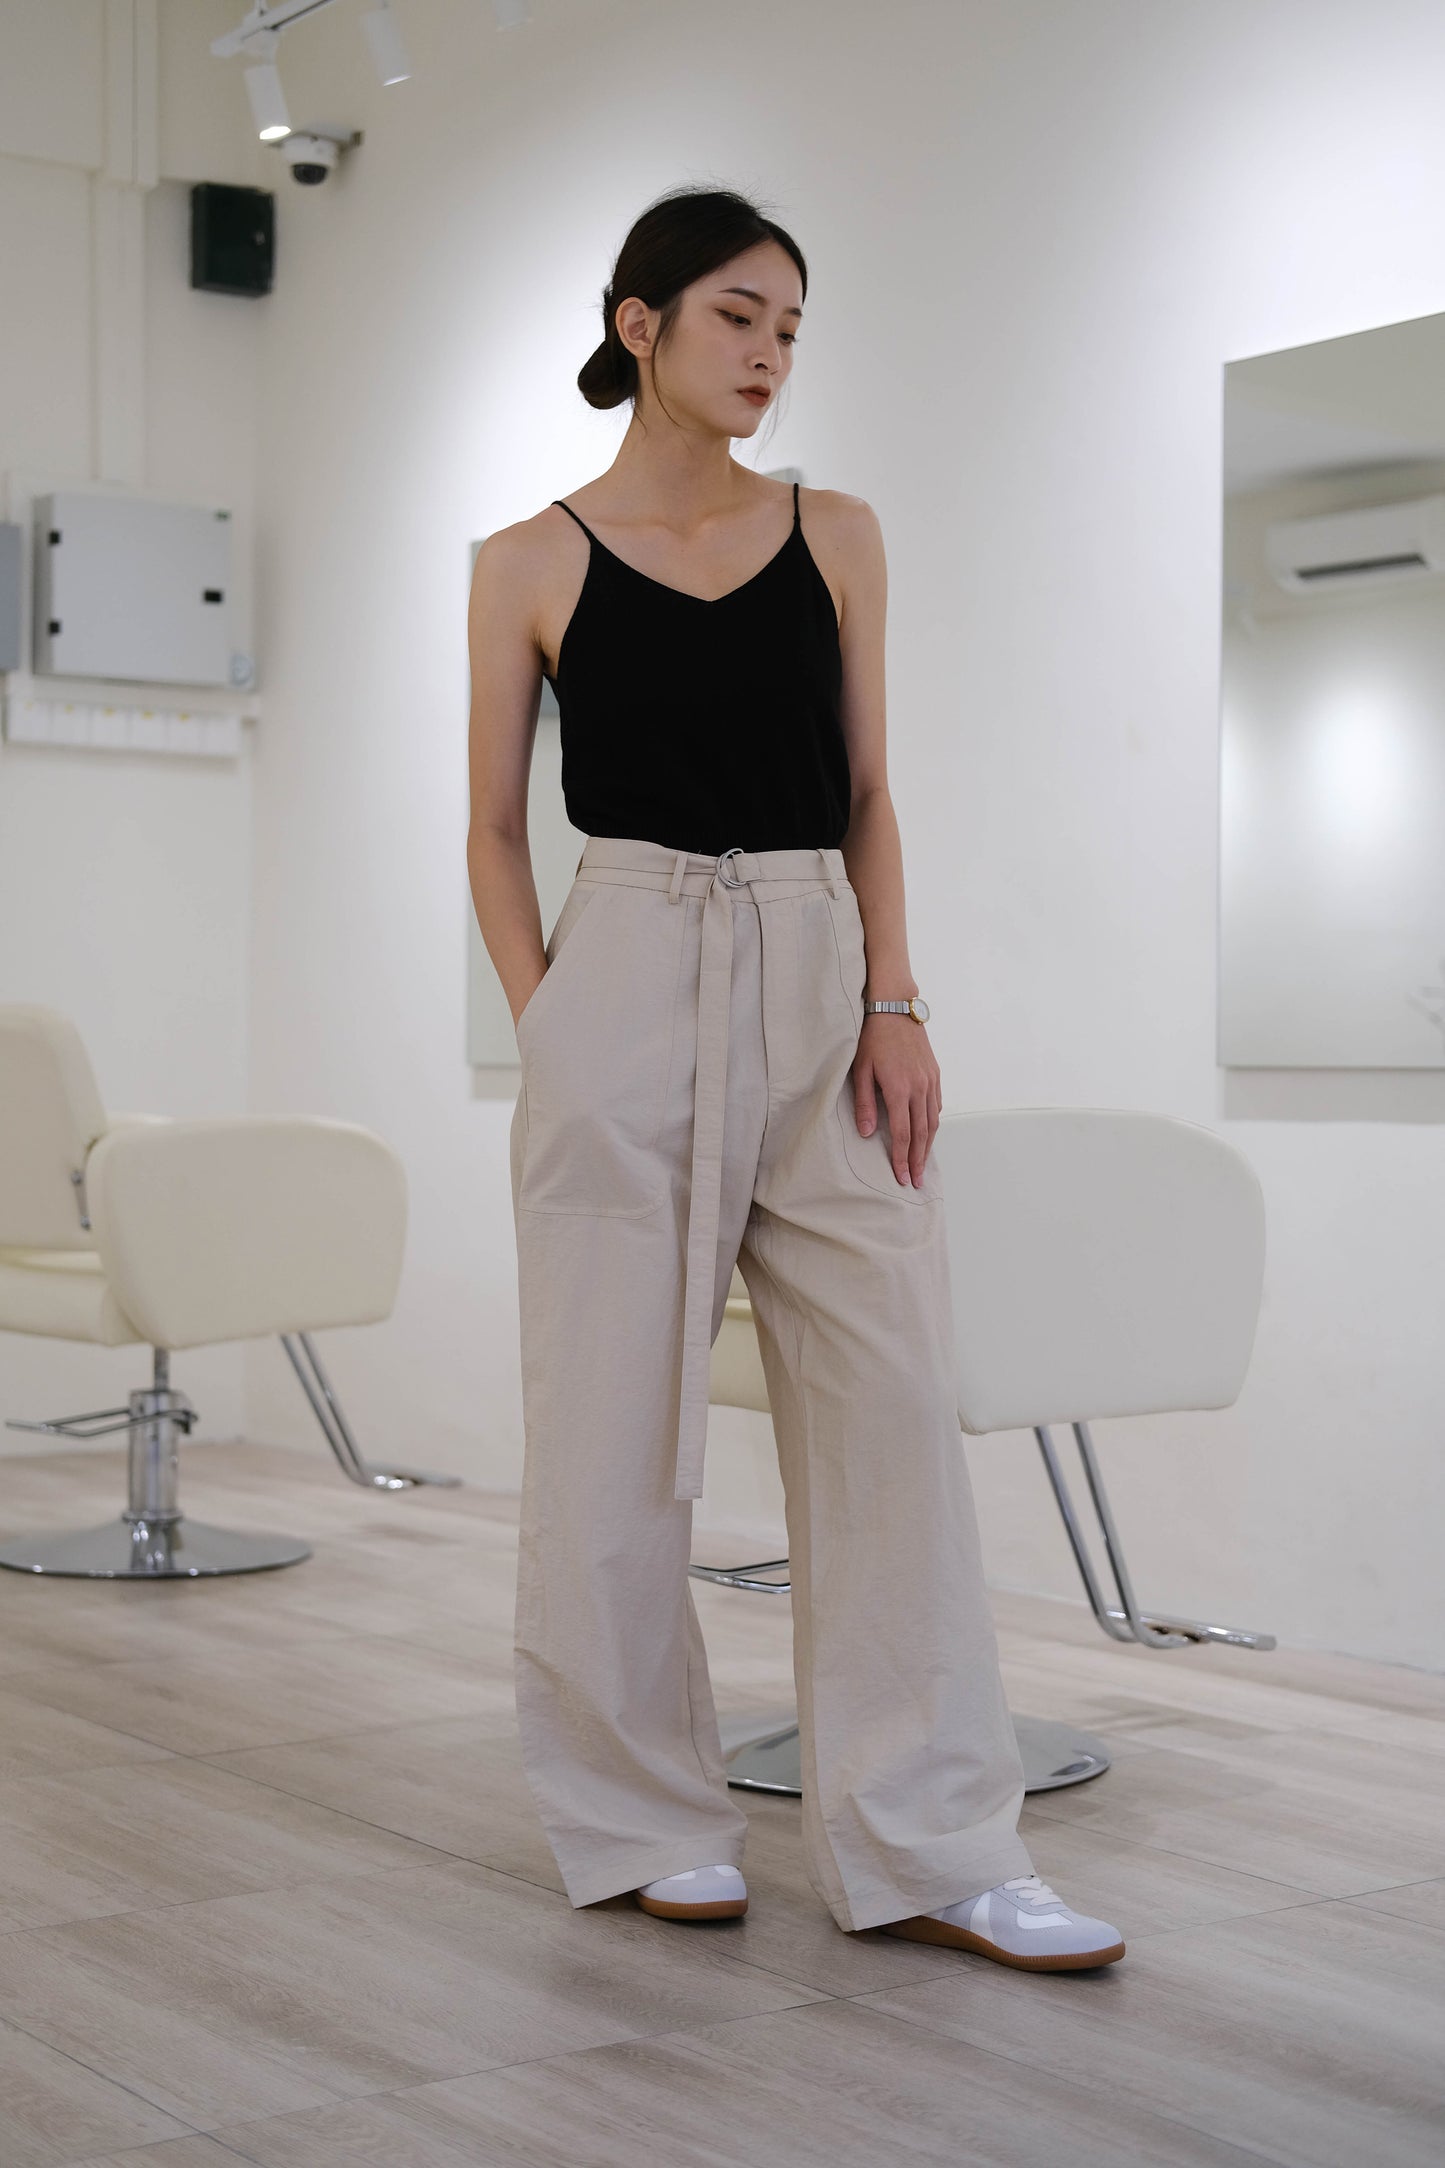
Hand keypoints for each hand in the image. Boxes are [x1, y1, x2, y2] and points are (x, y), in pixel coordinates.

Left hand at [852, 1013, 940, 1187]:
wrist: (895, 1008)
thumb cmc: (873, 1037)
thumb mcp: (861, 1070)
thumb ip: (864, 1103)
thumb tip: (865, 1133)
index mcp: (899, 1089)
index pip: (902, 1133)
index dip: (901, 1158)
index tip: (902, 1177)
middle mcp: (919, 1087)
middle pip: (922, 1133)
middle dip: (918, 1160)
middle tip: (917, 1182)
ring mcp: (930, 1080)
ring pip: (933, 1121)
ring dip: (929, 1146)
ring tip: (923, 1165)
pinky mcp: (934, 1074)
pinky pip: (937, 1105)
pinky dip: (934, 1124)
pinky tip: (929, 1134)